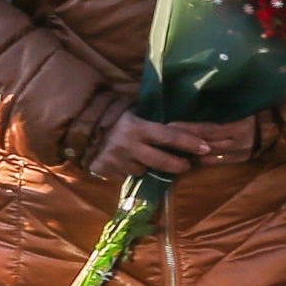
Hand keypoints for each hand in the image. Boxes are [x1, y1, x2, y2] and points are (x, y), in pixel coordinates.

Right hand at [88, 111, 250, 178]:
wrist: (79, 127)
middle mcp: (127, 145)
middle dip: (178, 165)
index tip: (205, 147)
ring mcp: (116, 160)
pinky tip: (126, 161)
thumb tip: (184, 120)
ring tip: (144, 157)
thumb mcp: (134, 111)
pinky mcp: (105, 171)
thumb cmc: (114, 115)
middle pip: (162, 162)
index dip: (189, 143)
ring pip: (144, 170)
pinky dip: (130, 169)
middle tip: (186, 164)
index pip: (169, 136)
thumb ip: (153, 117)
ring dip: (148, 166)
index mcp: (137, 127)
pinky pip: (127, 175)